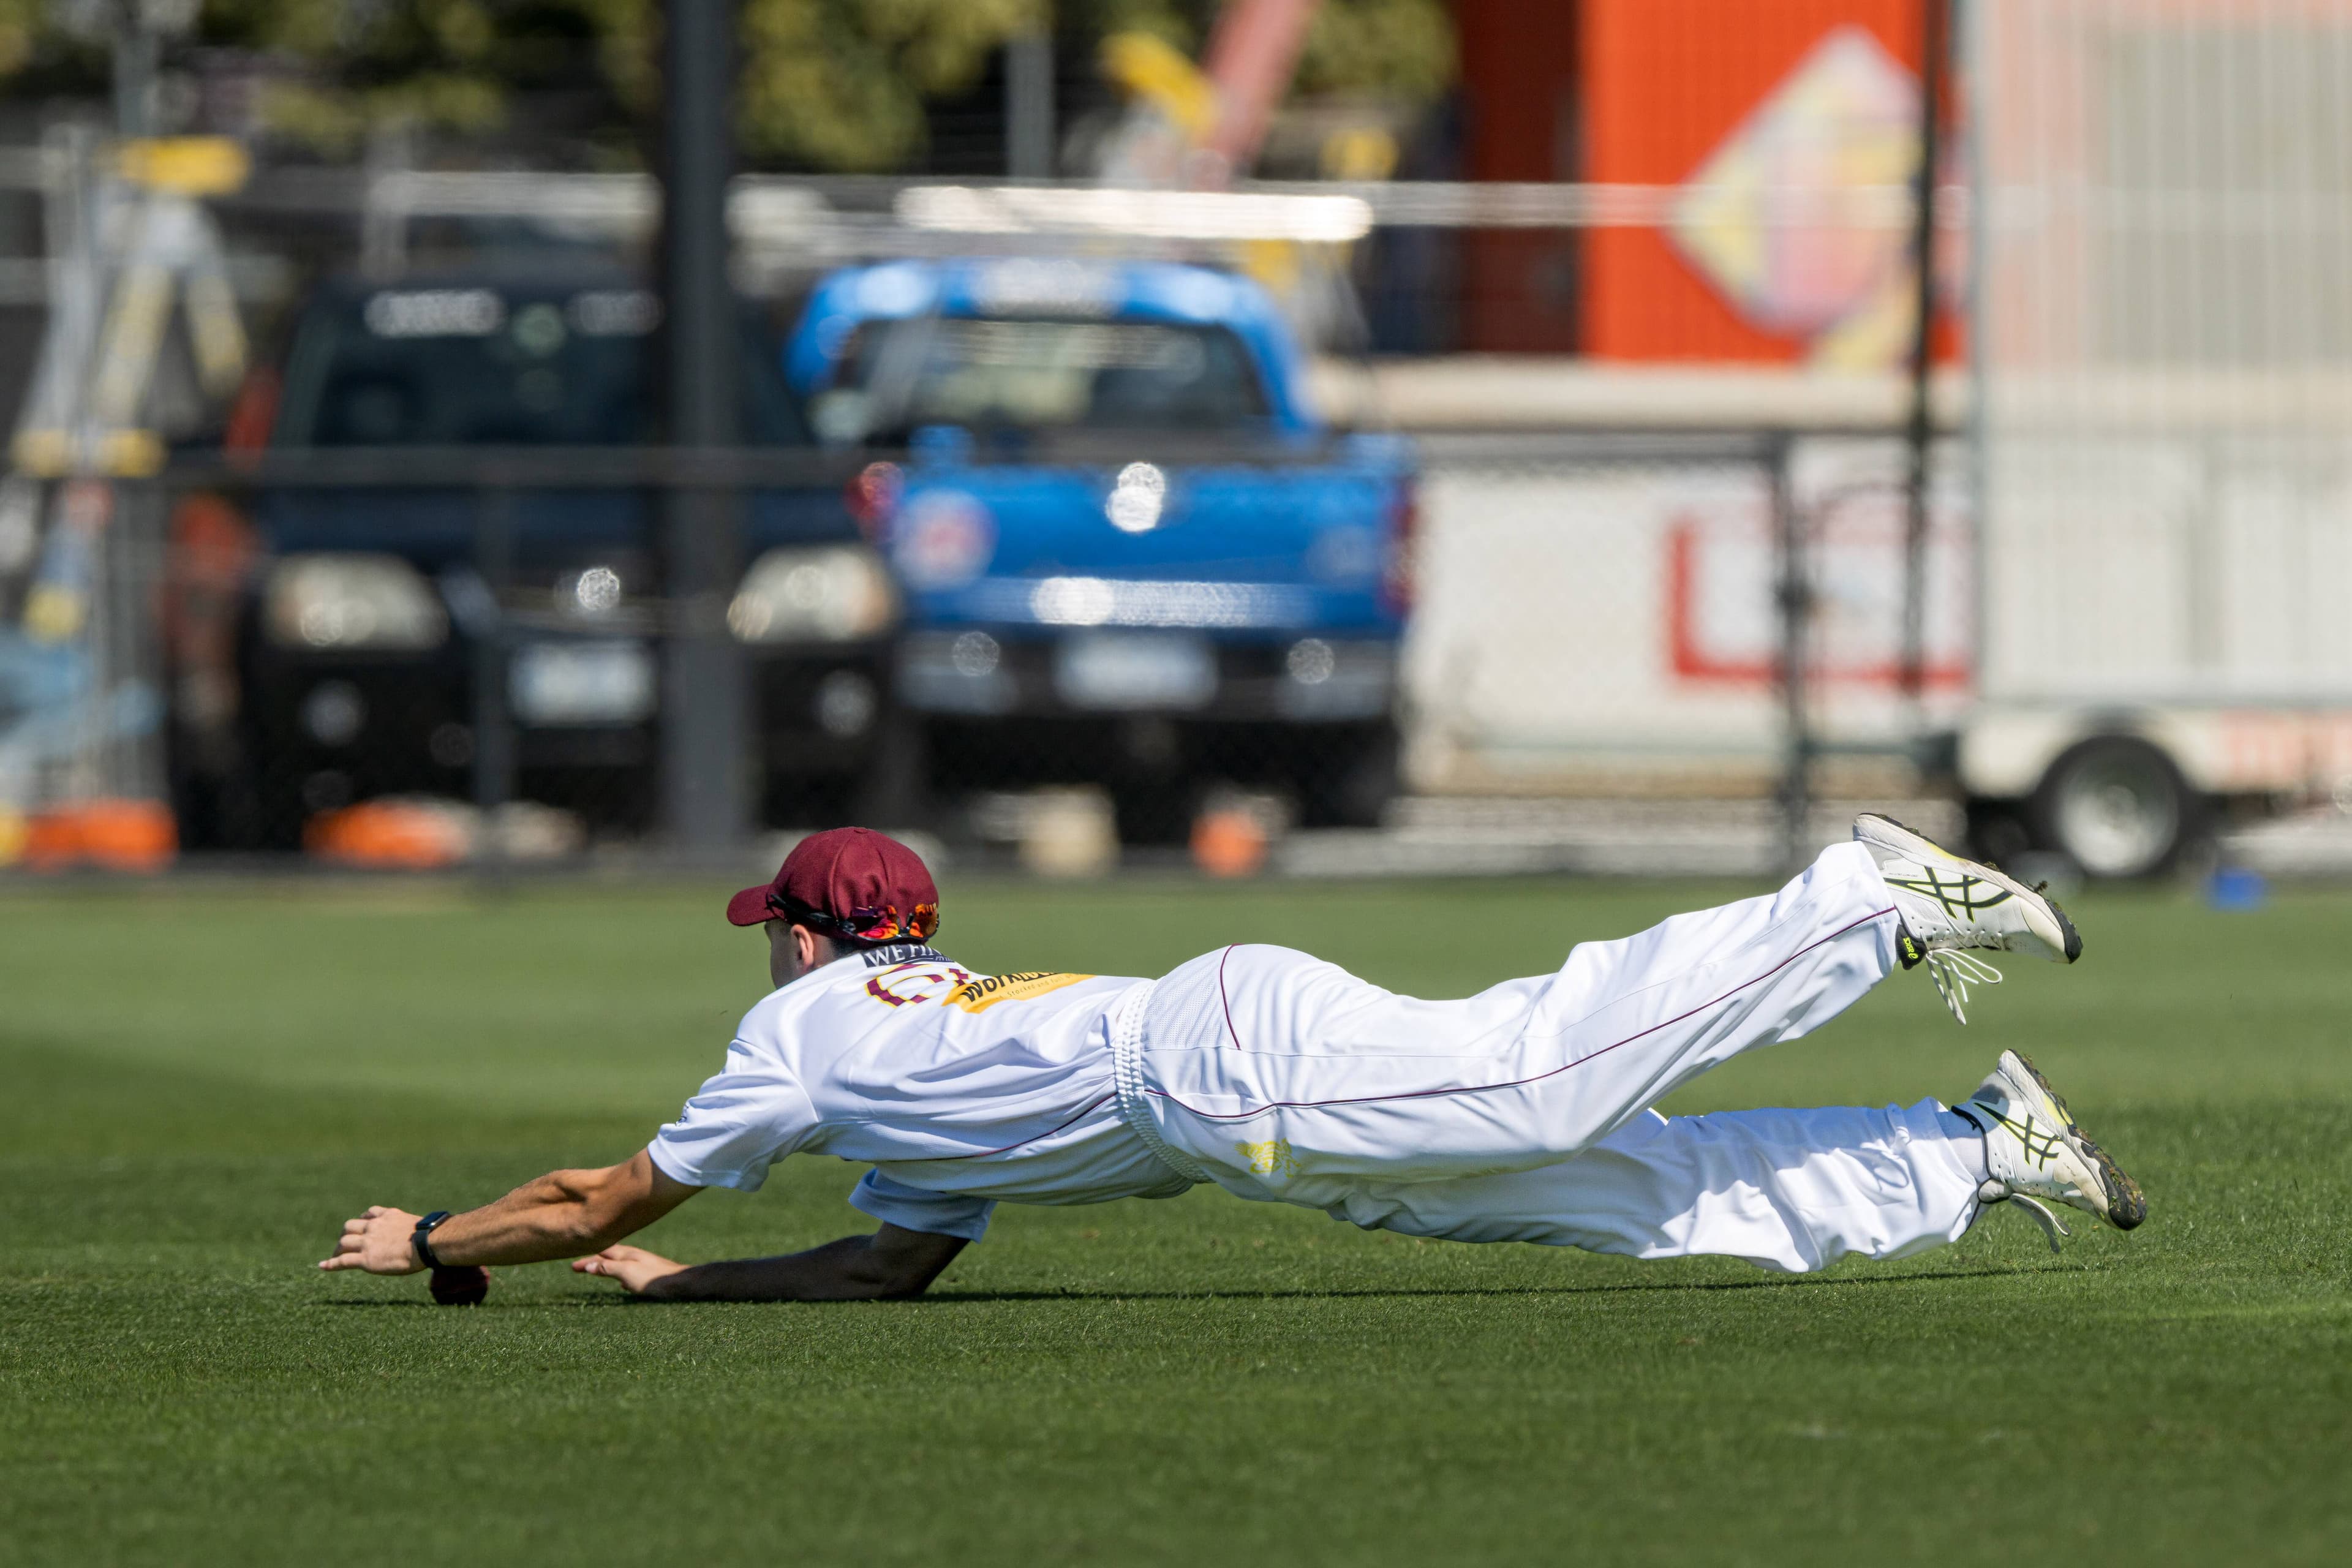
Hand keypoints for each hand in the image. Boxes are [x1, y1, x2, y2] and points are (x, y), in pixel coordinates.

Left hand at [318, 1206, 426, 1274]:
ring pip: (344, 1242)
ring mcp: (368, 1242)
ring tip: (335, 1256)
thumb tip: (428, 1232)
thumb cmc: (431, 1236)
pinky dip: (331, 1264)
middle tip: (345, 1243)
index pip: (369, 1213)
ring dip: (337, 1249)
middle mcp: (374, 1226)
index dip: (362, 1220)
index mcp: (388, 1216)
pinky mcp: (365, 1259)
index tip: (361, 1226)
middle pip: (350, 1226)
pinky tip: (323, 1266)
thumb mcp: (420, 1223)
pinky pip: (342, 1261)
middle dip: (346, 1234)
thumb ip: (413, 1227)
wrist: (426, 1243)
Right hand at [572, 1244, 686, 1295]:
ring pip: (619, 1263)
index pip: (601, 1253)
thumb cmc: (653, 1278)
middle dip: (594, 1260)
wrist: (681, 1283)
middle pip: (609, 1255)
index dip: (587, 1259)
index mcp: (627, 1254)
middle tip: (579, 1266)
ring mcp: (642, 1264)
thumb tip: (589, 1264)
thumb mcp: (627, 1272)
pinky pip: (630, 1273)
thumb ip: (608, 1267)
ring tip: (598, 1269)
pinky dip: (621, 1276)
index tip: (572, 1266)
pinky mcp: (649, 1275)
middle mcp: (634, 1256)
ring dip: (606, 1266)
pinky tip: (624, 1284)